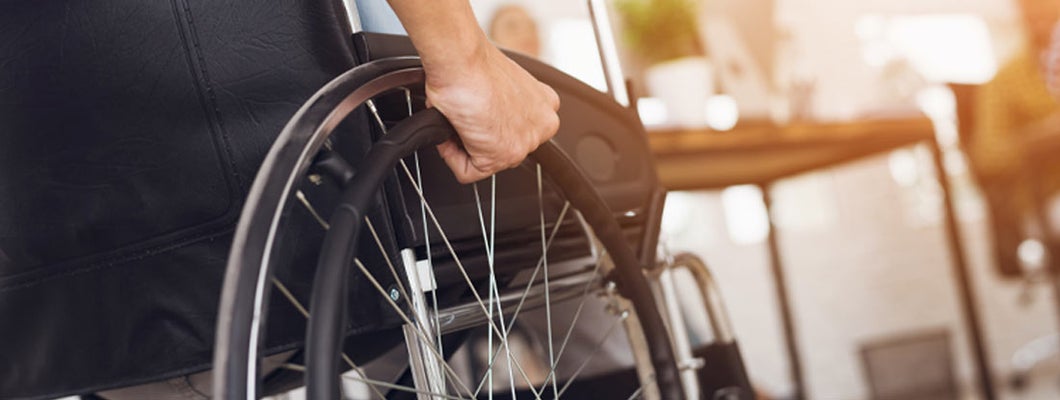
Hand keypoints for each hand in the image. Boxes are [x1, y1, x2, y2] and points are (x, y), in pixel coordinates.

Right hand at [425, 44, 559, 182]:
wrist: (461, 59)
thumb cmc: (472, 63)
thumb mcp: (500, 85)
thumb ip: (502, 106)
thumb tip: (484, 118)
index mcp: (545, 105)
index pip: (516, 131)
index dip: (488, 125)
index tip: (477, 114)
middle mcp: (542, 125)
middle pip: (502, 148)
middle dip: (478, 138)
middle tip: (464, 116)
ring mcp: (524, 143)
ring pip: (484, 161)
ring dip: (463, 144)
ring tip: (457, 119)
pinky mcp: (501, 156)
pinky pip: (467, 172)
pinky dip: (450, 155)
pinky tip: (451, 129)